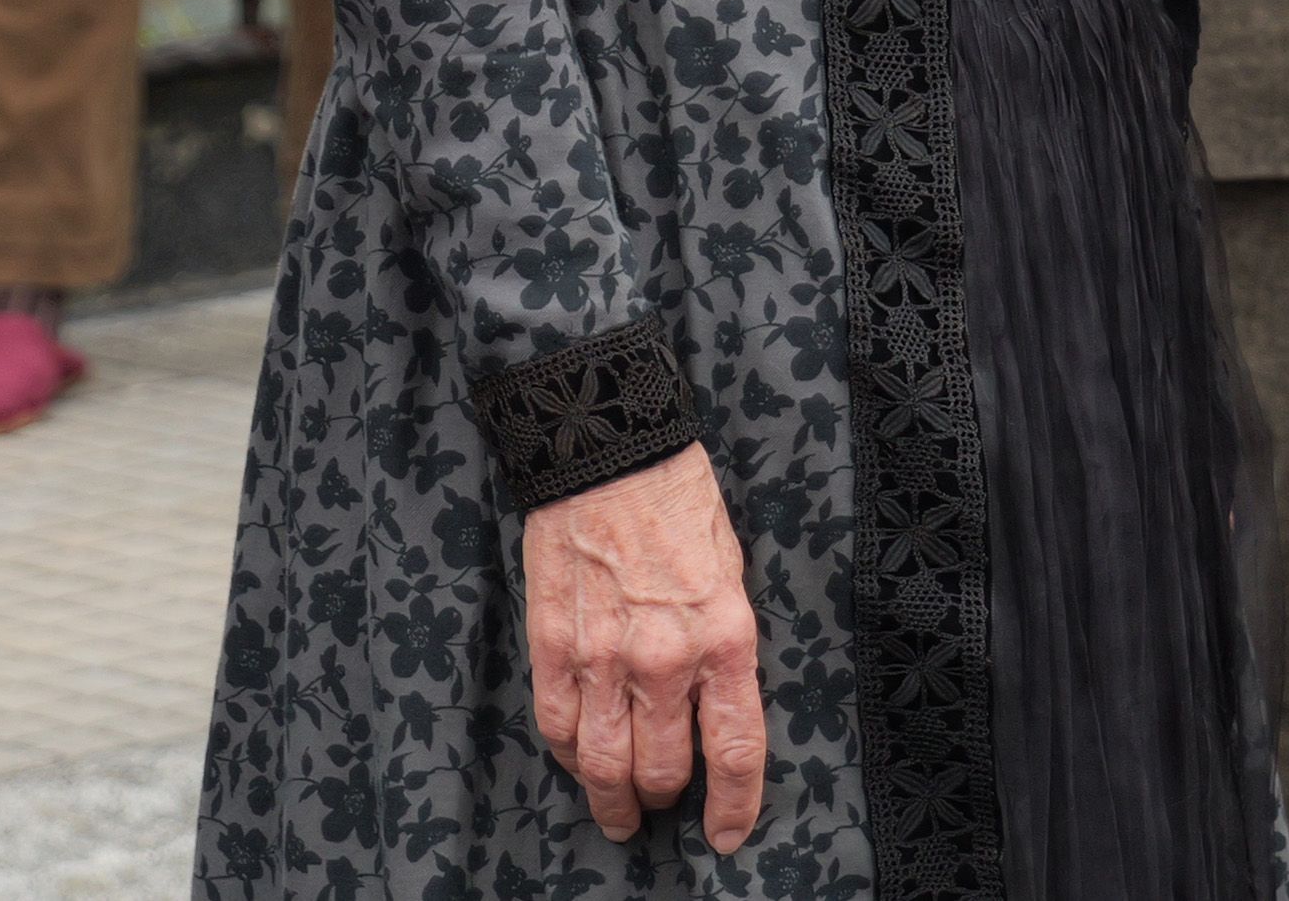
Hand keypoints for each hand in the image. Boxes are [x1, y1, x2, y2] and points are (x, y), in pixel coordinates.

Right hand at [520, 445, 766, 848]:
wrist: (608, 452)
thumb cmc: (679, 503)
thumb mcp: (731, 573)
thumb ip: (723, 646)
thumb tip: (715, 706)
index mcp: (725, 639)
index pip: (735, 752)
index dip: (733, 808)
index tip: (726, 836)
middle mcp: (665, 659)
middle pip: (663, 770)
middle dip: (665, 798)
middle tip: (664, 804)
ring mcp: (603, 657)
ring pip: (604, 765)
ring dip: (612, 800)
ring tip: (619, 812)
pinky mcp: (553, 646)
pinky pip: (557, 727)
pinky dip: (569, 755)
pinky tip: (579, 760)